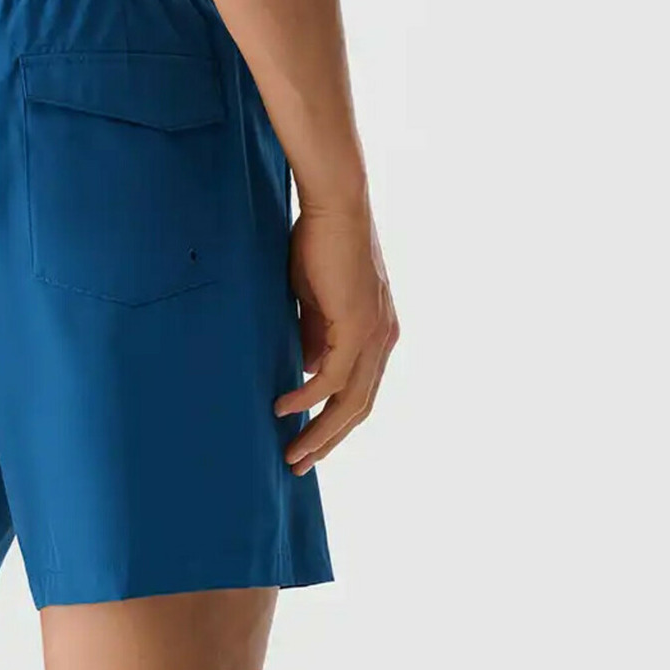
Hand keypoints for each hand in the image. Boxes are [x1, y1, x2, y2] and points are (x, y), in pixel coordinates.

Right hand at [274, 202, 397, 472]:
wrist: (335, 205)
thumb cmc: (321, 243)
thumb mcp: (315, 300)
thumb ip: (315, 335)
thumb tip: (305, 370)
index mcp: (378, 334)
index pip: (360, 391)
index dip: (335, 420)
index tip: (308, 440)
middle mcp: (384, 340)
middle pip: (359, 408)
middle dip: (328, 440)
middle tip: (299, 464)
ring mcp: (375, 335)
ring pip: (350, 402)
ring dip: (319, 432)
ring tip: (292, 452)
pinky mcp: (357, 327)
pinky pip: (332, 378)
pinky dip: (308, 398)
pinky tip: (284, 409)